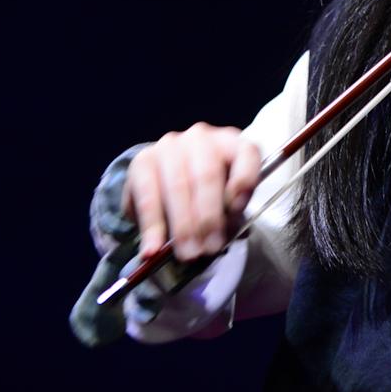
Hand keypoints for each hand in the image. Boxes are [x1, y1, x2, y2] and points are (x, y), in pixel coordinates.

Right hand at [124, 123, 261, 261]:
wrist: (165, 179)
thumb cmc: (206, 193)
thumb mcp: (226, 199)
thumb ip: (230, 210)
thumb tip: (221, 233)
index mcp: (232, 142)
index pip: (247, 153)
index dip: (244, 181)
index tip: (236, 209)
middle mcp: (201, 137)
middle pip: (207, 175)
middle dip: (208, 218)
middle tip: (208, 249)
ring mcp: (170, 145)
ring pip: (177, 187)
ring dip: (182, 226)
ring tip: (187, 254)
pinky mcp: (142, 161)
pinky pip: (147, 196)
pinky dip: (151, 226)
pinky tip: (152, 249)